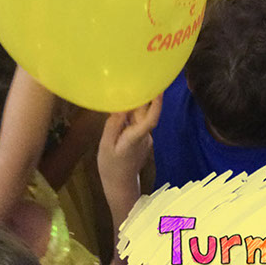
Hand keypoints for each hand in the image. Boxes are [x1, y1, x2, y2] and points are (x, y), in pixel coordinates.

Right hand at [98, 97, 161, 212]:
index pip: (151, 118)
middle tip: (138, 79)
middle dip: (143, 96)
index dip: (157, 103)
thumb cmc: (111, 166)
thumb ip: (113, 125)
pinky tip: (123, 109)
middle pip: (146, 113)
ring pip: (142, 117)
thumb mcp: (106, 145)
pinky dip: (132, 115)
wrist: (120, 185)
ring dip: (136, 105)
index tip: (159, 88)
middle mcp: (145, 136)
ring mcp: (146, 138)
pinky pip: (139, 123)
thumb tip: (120, 107)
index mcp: (136, 137)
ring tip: (127, 89)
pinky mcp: (143, 140)